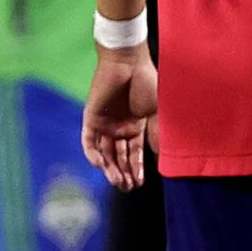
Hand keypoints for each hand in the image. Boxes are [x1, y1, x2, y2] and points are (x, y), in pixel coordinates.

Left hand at [82, 44, 157, 191]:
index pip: (134, 154)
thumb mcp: (157, 114)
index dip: (137, 169)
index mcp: (135, 126)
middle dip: (123, 173)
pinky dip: (93, 154)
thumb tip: (162, 159)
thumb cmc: (147, 84)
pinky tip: (102, 166)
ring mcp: (104, 123)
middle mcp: (119, 127)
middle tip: (128, 188)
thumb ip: (156, 135)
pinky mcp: (91, 118)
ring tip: (119, 183)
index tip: (141, 184)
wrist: (128, 62)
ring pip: (104, 153)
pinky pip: (89, 141)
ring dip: (110, 169)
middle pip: (118, 157)